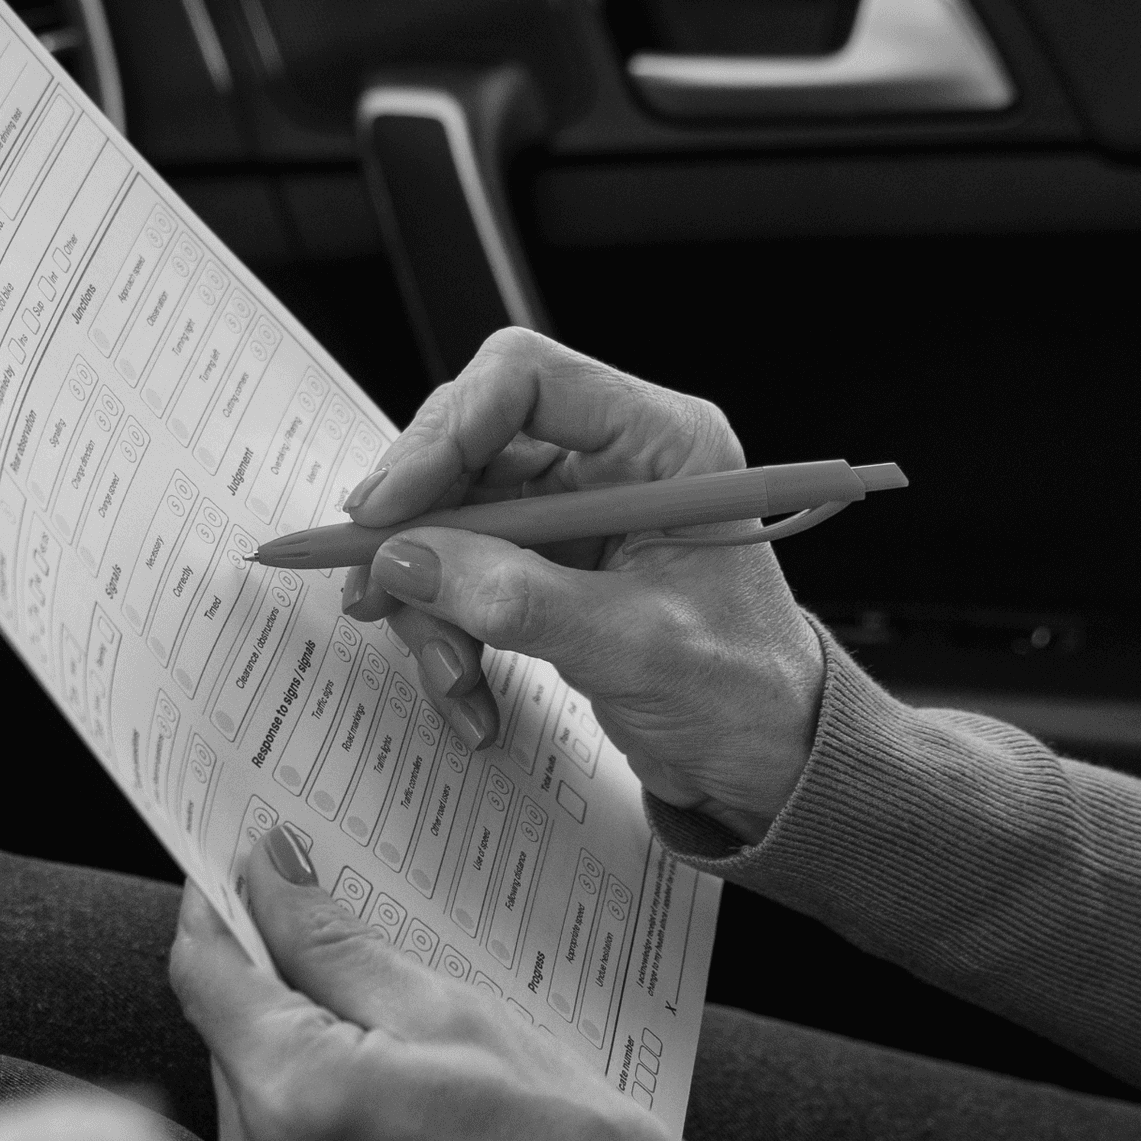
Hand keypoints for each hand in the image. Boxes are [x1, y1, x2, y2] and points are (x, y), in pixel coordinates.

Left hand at [167, 831, 796, 1140]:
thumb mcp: (449, 1010)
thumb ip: (330, 940)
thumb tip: (262, 870)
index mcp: (293, 1100)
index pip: (203, 972)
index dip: (220, 907)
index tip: (245, 866)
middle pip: (225, 1039)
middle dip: (275, 987)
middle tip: (356, 955)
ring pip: (250, 1103)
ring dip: (297, 1062)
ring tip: (404, 1058)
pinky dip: (314, 1130)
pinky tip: (398, 1122)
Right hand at [343, 328, 826, 839]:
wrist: (766, 760)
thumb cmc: (742, 694)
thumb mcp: (633, 648)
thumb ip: (518, 599)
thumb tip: (408, 559)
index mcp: (661, 441)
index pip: (525, 380)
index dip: (445, 434)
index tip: (389, 509)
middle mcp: (612, 459)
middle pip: (471, 444)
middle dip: (418, 527)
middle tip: (374, 590)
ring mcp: (576, 510)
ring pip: (451, 515)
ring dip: (429, 599)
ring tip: (450, 674)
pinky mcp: (548, 561)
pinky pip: (461, 572)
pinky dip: (448, 632)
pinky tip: (469, 692)